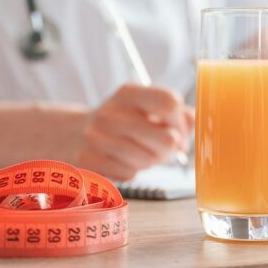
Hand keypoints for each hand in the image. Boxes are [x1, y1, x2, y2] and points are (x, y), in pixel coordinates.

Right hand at [76, 84, 194, 180]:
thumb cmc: (122, 123)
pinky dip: (132, 171)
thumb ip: (177, 112)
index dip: (180, 121)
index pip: (170, 102)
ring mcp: (96, 137)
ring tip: (143, 154)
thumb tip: (194, 124)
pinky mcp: (88, 160)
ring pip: (148, 160)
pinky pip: (129, 174)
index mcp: (129, 93)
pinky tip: (124, 162)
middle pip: (165, 137)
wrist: (73, 135)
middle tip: (163, 148)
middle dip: (170, 148)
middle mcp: (111, 112)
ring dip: (152, 161)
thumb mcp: (145, 107)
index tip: (177, 129)